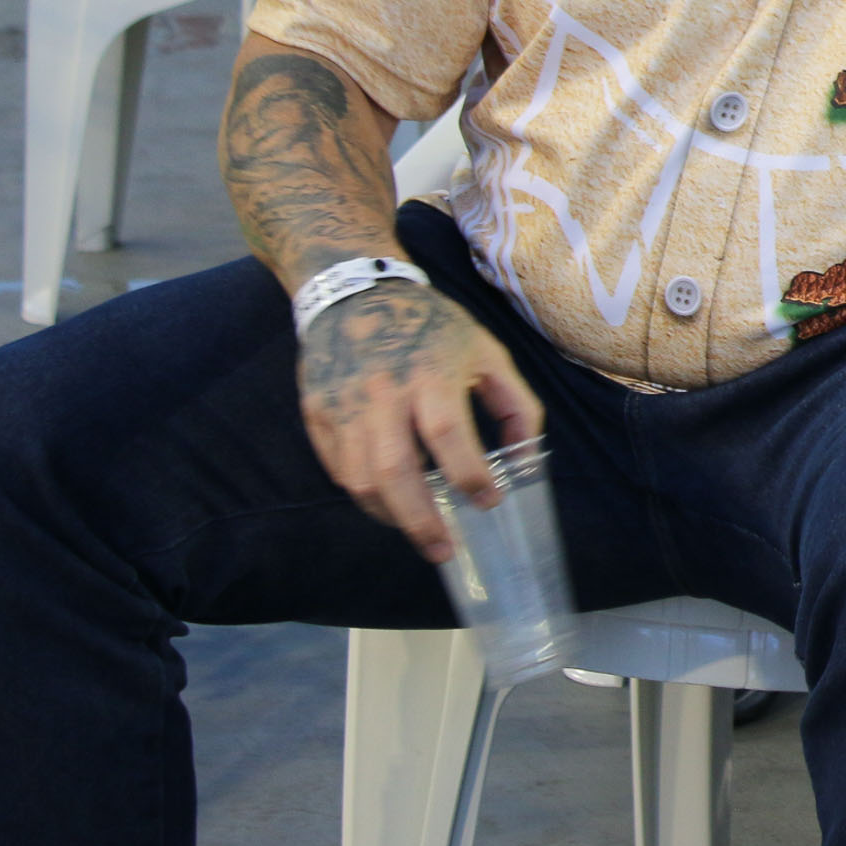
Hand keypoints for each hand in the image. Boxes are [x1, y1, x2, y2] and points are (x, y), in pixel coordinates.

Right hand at [297, 282, 543, 563]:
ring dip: (391, 516)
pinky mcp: (317, 414)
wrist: (355, 293)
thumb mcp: (487, 352)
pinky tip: (390, 503)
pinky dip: (365, 495)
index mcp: (430, 372)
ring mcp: (343, 406)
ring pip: (360, 480)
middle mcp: (382, 393)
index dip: (470, 475)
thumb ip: (516, 404)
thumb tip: (528, 459)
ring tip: (420, 531)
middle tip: (446, 551)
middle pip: (395, 472)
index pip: (448, 434)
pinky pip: (338, 469)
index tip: (489, 502)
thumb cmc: (431, 326)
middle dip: (422, 521)